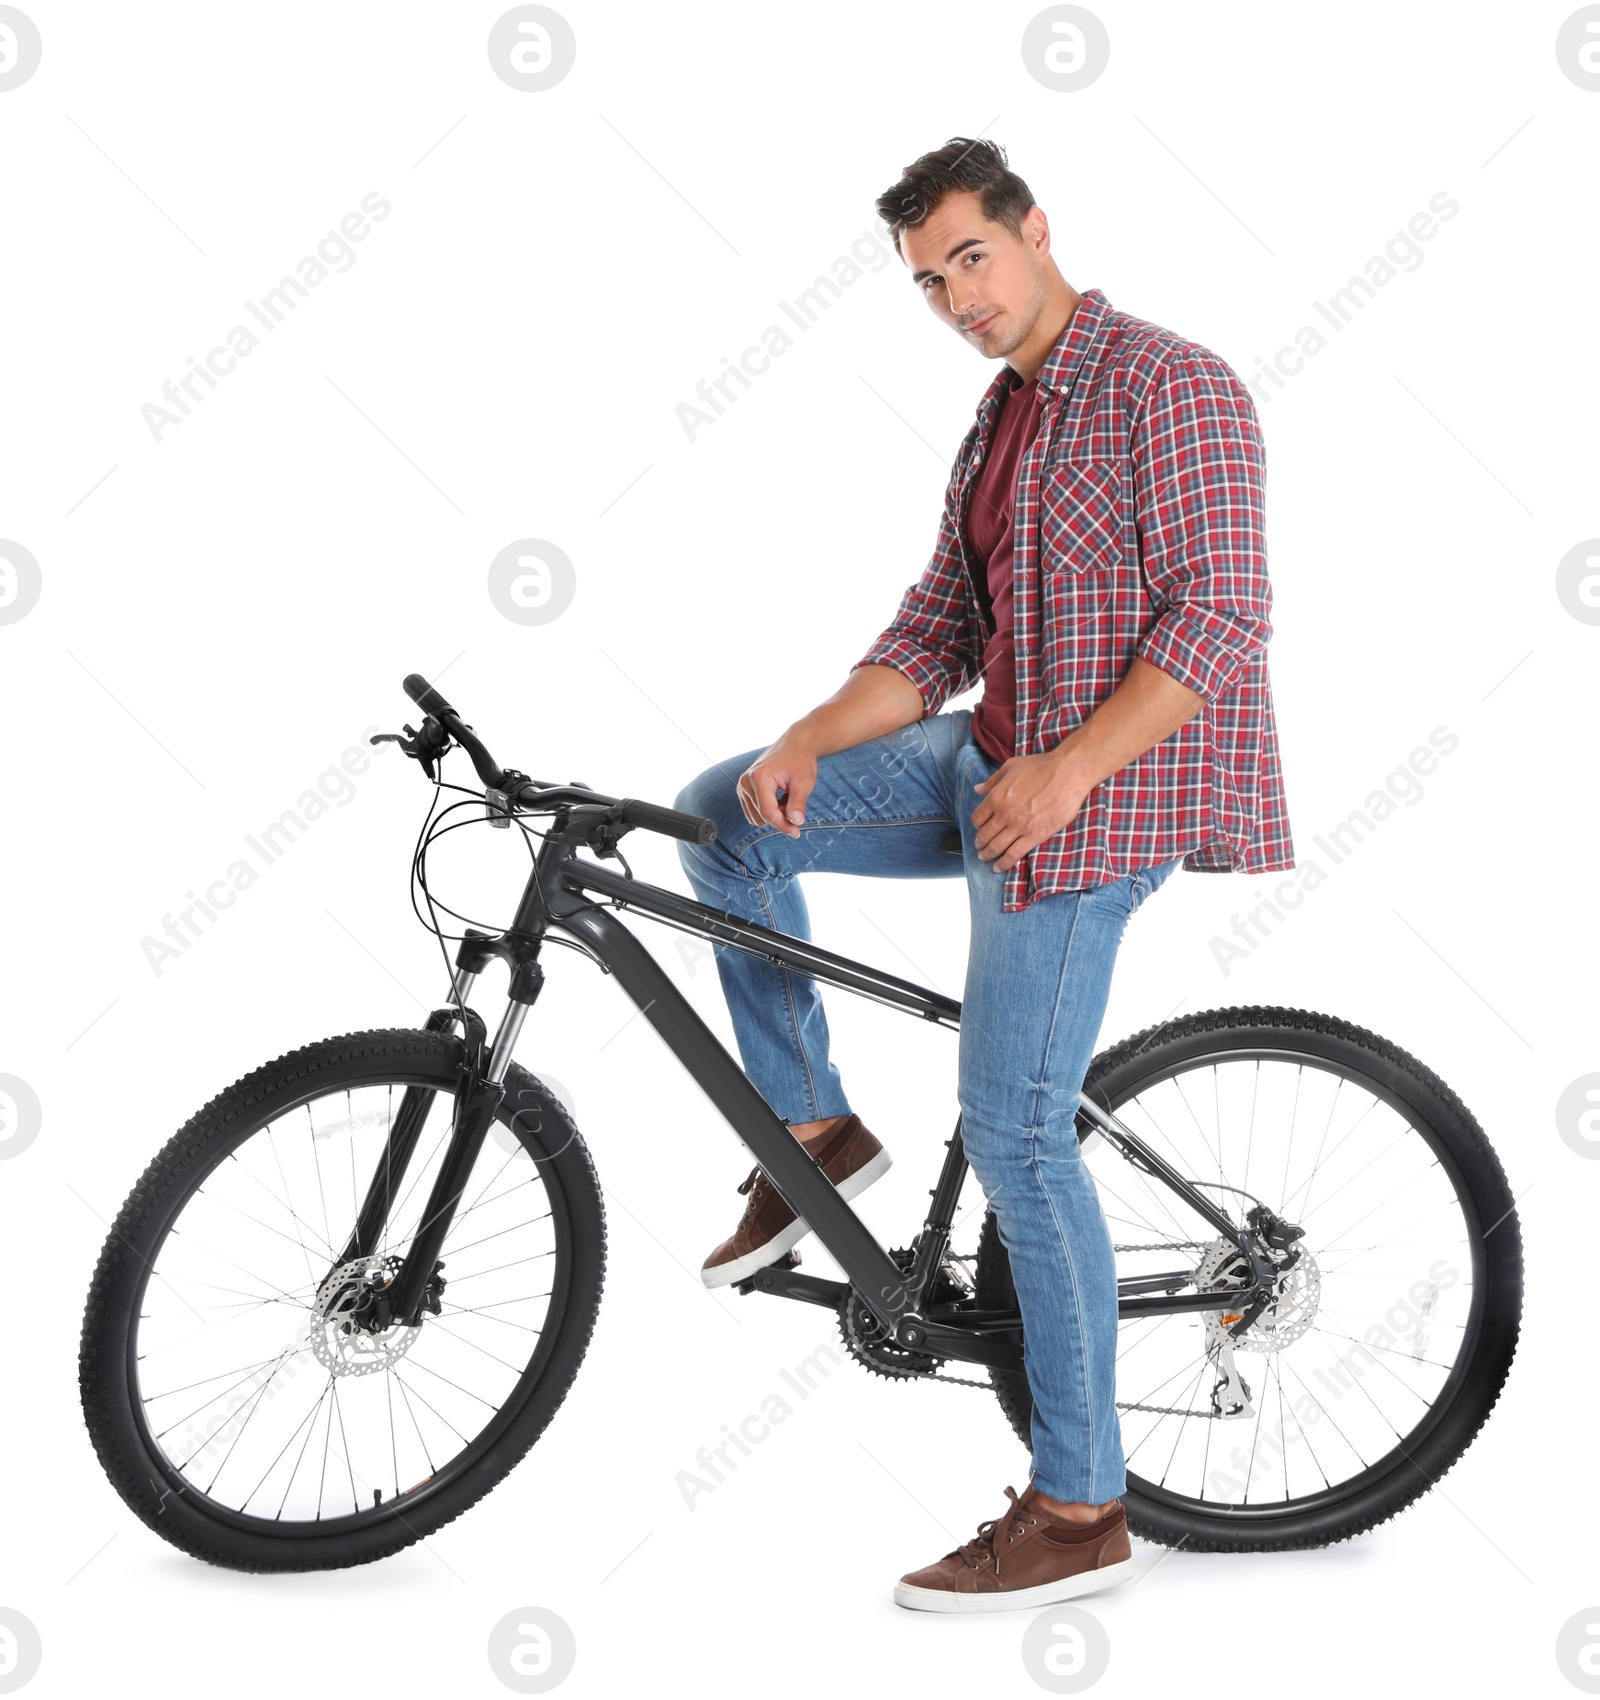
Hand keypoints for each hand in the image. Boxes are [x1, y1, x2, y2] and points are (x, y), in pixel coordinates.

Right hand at [737, 737, 817, 838]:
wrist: (794, 745)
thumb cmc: (800, 761)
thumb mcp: (804, 782)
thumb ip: (798, 804)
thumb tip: (796, 822)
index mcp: (758, 778)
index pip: (768, 812)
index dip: (783, 825)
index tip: (797, 832)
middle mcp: (746, 782)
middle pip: (762, 816)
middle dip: (780, 816)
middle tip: (796, 803)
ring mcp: (742, 786)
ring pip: (757, 817)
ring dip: (774, 813)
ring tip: (787, 797)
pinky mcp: (744, 790)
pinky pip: (754, 812)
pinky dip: (768, 810)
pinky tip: (779, 798)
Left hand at [971, 749, 1092, 872]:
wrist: (1067, 773)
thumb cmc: (1041, 766)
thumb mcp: (1011, 766)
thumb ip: (993, 780)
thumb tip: (977, 789)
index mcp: (996, 796)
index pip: (978, 818)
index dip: (977, 826)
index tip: (979, 829)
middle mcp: (1004, 814)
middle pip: (985, 834)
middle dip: (980, 844)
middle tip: (979, 848)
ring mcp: (1019, 826)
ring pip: (996, 846)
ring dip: (988, 854)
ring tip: (985, 858)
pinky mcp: (1035, 836)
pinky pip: (1014, 854)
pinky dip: (1004, 863)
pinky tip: (999, 867)